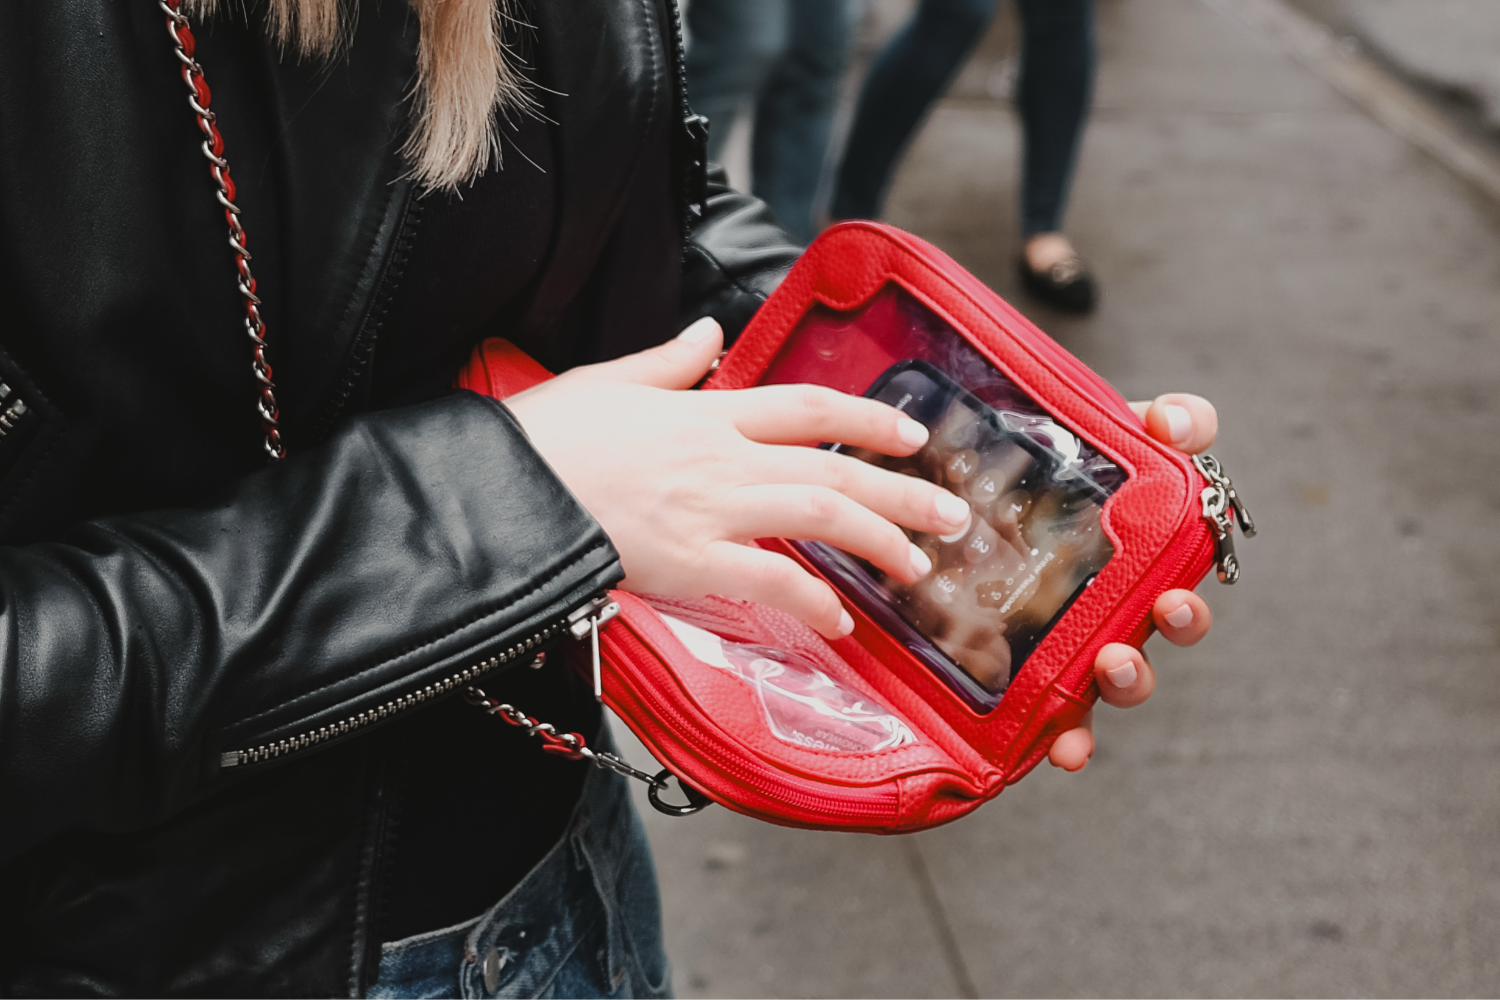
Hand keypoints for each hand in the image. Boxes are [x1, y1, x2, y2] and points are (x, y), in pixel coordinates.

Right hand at [505, 317, 971, 638]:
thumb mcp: (607, 381)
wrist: (501, 491)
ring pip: (819, 516)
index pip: (808, 408)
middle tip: (953, 517)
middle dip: (902, 493)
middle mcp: (720, 456)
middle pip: (833, 468)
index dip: (868, 419)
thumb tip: (710, 334)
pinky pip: (770, 581)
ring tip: (918, 567)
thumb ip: (668, 360)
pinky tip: (839, 621)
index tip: (912, 435)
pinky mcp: (689, 560)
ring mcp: (709, 508)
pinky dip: (812, 600)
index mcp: (704, 411)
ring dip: (878, 542)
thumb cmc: (545, 440)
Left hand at [1047, 393, 1219, 771]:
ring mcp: (1085, 634)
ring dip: (1130, 675)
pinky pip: (1062, 712)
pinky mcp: (1039, 665)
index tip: (1174, 591)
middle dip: (1178, 624)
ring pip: (1124, 670)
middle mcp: (1126, 598)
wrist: (983, 477)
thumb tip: (1177, 425)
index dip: (1191, 593)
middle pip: (1171, 625)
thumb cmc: (1059, 464)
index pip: (1192, 570)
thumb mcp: (1111, 428)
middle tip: (1164, 611)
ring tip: (1112, 663)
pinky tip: (1063, 750)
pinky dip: (1070, 737)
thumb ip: (1162, 418)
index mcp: (1148, 548)